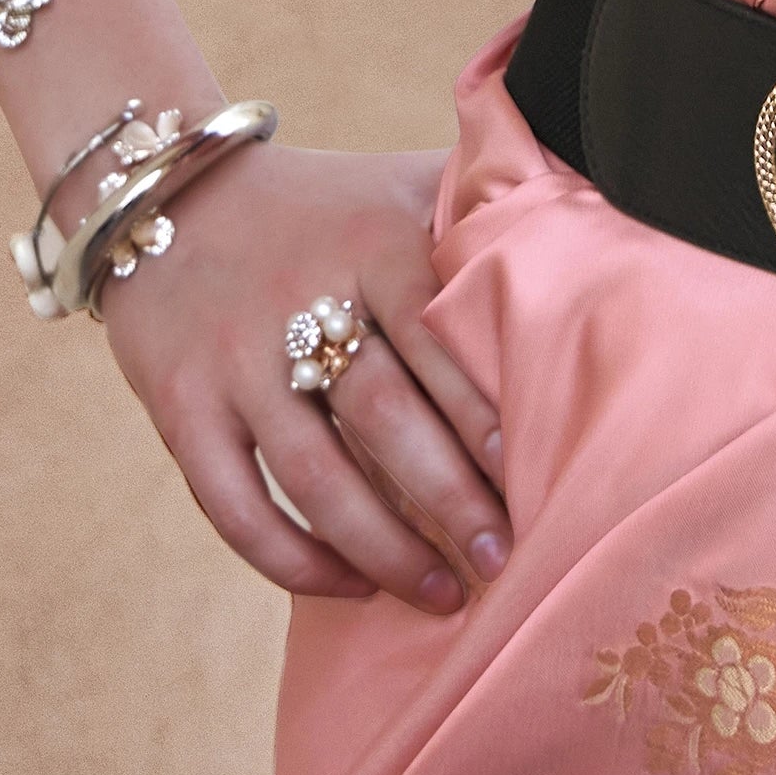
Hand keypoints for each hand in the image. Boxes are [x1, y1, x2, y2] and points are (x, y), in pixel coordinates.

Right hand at [96, 141, 507, 615]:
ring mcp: (232, 360)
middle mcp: (298, 299)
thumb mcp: (403, 181)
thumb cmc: (327, 203)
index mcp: (370, 241)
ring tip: (443, 593)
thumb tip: (601, 214)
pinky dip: (290, 557)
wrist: (174, 193)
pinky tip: (346, 584)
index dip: (482, 409)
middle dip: (448, 497)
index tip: (534, 472)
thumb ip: (487, 194)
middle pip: (382, 414)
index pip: (436, 336)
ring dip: (380, 545)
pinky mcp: (179, 406)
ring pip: (311, 473)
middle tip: (505, 559)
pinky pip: (232, 502)